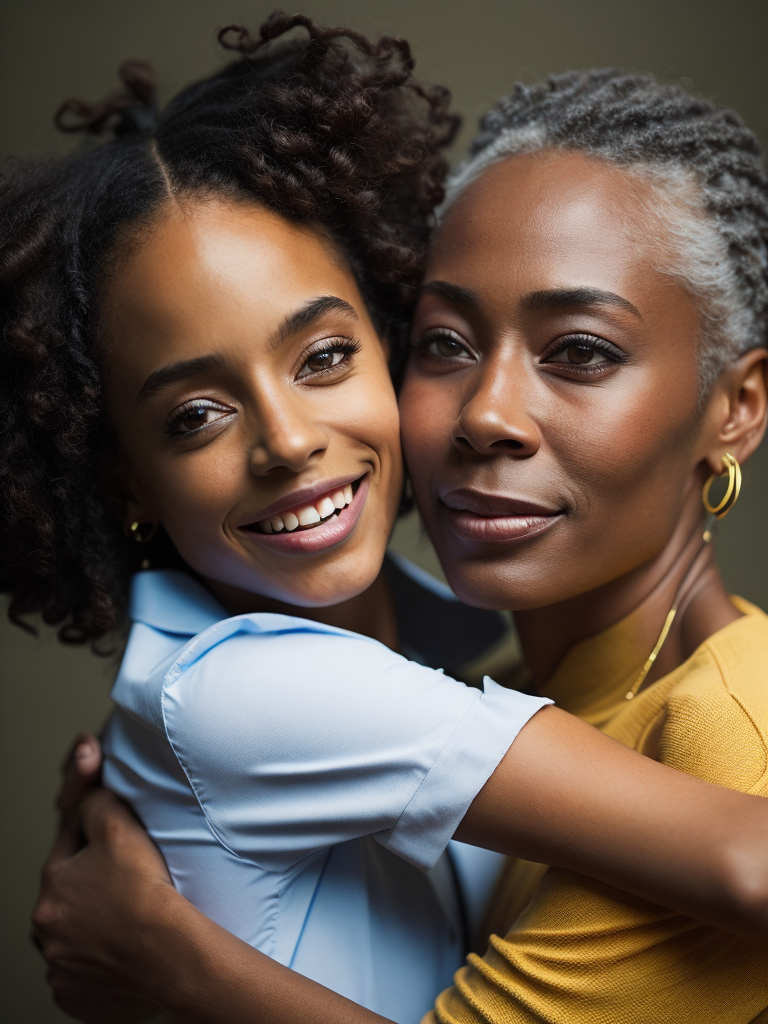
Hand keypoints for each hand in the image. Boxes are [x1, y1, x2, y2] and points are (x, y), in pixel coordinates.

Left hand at [33, 745, 173, 1021]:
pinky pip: (87, 971)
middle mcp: (48, 932)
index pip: (69, 845)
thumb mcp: (119, 826)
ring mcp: (63, 968)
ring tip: (131, 914)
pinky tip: (125, 947)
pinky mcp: (79, 996)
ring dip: (96, 923)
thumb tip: (88, 795)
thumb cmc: (145, 895)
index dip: (96, 834)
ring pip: (77, 933)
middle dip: (93, 883)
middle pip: (72, 893)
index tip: (119, 838)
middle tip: (129, 879)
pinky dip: (102, 960)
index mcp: (52, 888)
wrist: (170, 955)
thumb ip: (95, 801)